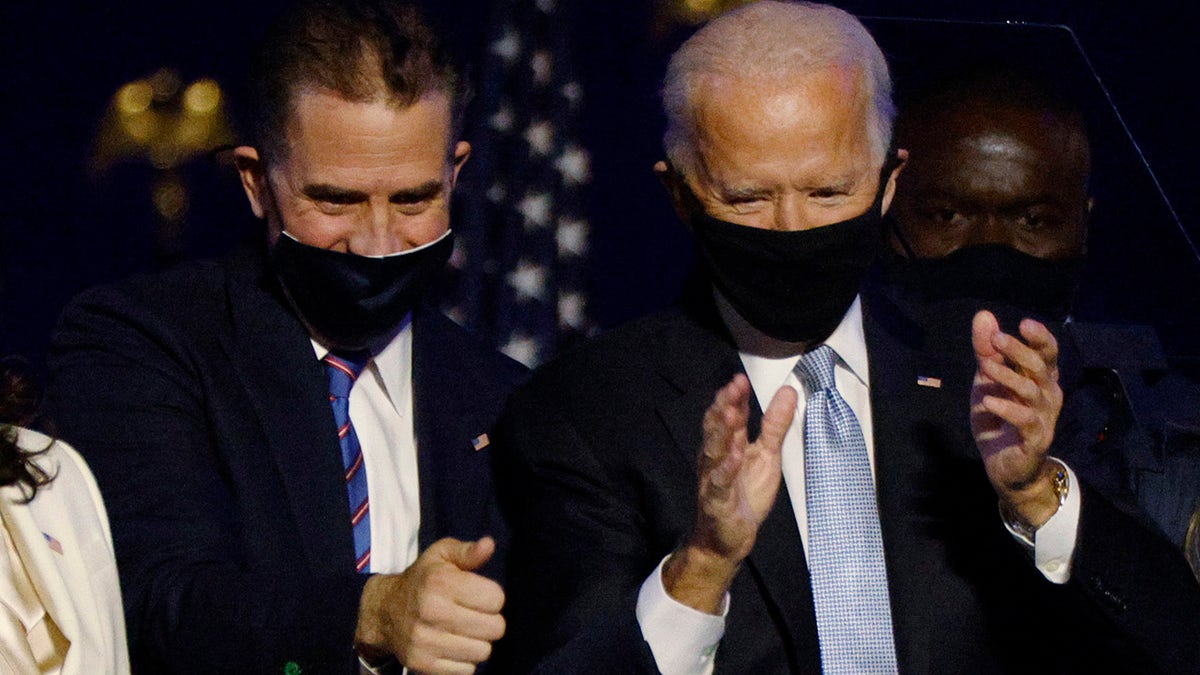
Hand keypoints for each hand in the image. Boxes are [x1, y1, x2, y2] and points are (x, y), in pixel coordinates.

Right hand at [355, 537, 504, 674]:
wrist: (384, 611)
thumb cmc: (423, 579)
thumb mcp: (441, 556)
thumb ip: (468, 551)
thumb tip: (488, 545)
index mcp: (440, 582)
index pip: (496, 599)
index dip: (492, 596)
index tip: (479, 595)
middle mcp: (432, 612)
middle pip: (495, 628)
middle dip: (490, 621)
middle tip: (475, 615)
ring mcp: (425, 641)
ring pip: (483, 652)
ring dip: (479, 642)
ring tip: (464, 630)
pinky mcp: (422, 664)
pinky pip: (466, 670)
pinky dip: (464, 660)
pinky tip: (452, 645)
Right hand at [663, 374, 796, 612]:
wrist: (726, 540)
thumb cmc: (744, 495)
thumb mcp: (768, 456)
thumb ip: (775, 425)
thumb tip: (788, 391)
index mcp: (729, 445)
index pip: (731, 415)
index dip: (735, 397)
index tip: (741, 379)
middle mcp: (716, 459)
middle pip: (718, 428)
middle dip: (724, 406)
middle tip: (733, 387)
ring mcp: (714, 479)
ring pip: (714, 452)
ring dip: (722, 432)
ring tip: (730, 413)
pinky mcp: (717, 503)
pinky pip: (719, 484)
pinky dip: (726, 469)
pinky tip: (734, 456)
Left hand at [970, 310, 1063, 527]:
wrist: (1004, 466)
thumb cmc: (999, 418)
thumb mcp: (986, 381)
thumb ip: (986, 351)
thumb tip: (983, 315)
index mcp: (1039, 378)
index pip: (1048, 352)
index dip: (1040, 338)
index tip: (1024, 324)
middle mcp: (1047, 395)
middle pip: (1040, 367)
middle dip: (1019, 351)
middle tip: (996, 339)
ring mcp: (1043, 417)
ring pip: (1032, 392)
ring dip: (1008, 377)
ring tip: (984, 368)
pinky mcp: (1035, 440)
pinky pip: (1026, 421)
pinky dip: (1007, 409)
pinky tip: (988, 401)